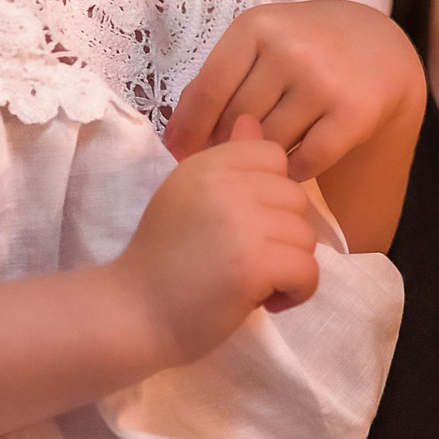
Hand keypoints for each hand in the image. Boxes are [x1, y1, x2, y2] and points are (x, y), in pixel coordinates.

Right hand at [117, 117, 319, 367]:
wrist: (131, 316)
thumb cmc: (162, 261)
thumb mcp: (188, 197)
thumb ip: (226, 162)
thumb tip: (251, 122)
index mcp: (206, 165)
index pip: (272, 156)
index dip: (270, 194)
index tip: (246, 224)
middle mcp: (223, 186)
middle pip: (296, 198)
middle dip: (282, 235)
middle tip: (247, 260)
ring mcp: (241, 224)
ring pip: (306, 237)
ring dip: (288, 266)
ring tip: (252, 283)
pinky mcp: (254, 265)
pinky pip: (308, 272)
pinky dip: (296, 293)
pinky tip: (265, 301)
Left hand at [164, 0, 423, 184]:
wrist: (381, 46)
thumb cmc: (306, 47)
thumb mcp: (261, 42)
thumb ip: (220, 78)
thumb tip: (176, 137)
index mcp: (257, 26)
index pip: (208, 90)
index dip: (189, 130)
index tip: (181, 155)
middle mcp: (290, 50)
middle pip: (237, 120)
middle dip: (227, 145)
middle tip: (231, 159)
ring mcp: (323, 81)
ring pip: (270, 143)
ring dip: (262, 158)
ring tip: (265, 158)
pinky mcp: (353, 113)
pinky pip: (307, 160)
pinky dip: (295, 169)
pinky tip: (296, 162)